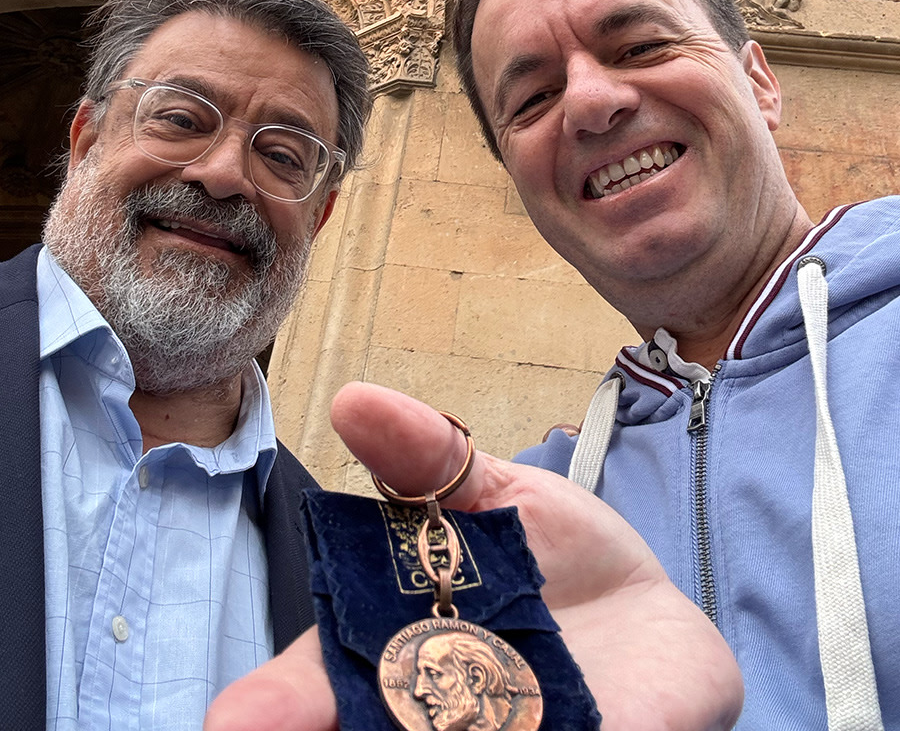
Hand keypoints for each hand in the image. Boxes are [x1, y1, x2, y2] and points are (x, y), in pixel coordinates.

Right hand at [205, 382, 742, 730]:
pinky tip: (582, 723)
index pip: (322, 681)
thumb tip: (352, 399)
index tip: (231, 722)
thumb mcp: (493, 492)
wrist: (654, 621)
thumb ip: (427, 456)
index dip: (280, 701)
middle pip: (374, 725)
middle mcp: (439, 711)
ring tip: (448, 726)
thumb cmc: (551, 560)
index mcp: (397, 648)